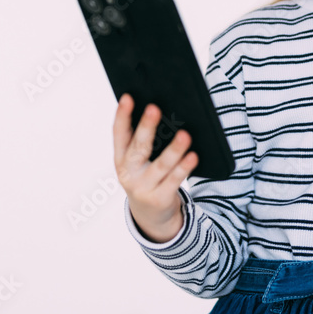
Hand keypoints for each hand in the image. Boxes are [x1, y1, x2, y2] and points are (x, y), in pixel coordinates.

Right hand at [113, 94, 197, 242]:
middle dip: (146, 127)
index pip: (119, 133)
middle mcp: (128, 173)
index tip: (128, 97)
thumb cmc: (146, 177)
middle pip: (138, 147)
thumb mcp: (138, 162)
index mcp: (120, 158)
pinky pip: (175, 180)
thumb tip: (160, 113)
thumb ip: (143, 142)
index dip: (122, 115)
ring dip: (174, 149)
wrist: (150, 216)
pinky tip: (193, 156)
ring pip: (161, 165)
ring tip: (185, 135)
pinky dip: (184, 167)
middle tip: (154, 108)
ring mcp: (143, 187)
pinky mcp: (160, 198)